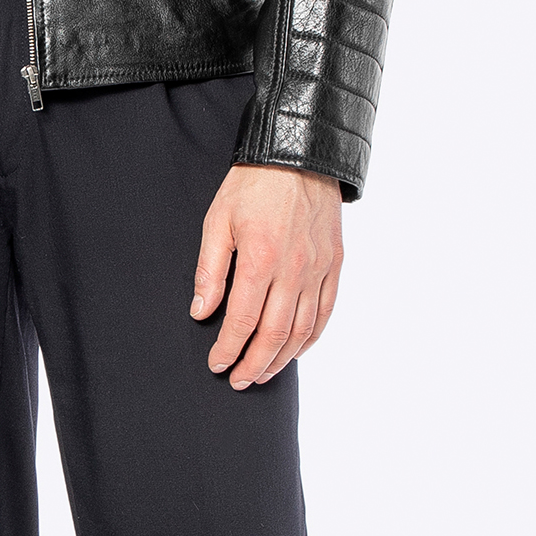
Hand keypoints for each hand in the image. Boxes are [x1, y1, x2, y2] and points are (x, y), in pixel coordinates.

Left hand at [191, 164, 343, 388]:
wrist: (299, 154)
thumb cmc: (253, 185)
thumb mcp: (218, 221)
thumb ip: (209, 271)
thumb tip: (200, 312)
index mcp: (261, 259)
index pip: (243, 320)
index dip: (229, 348)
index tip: (217, 364)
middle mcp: (294, 269)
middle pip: (275, 334)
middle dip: (254, 364)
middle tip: (238, 380)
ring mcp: (318, 269)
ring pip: (303, 330)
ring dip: (282, 359)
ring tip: (263, 373)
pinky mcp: (335, 264)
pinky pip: (326, 312)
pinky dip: (311, 338)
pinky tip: (296, 351)